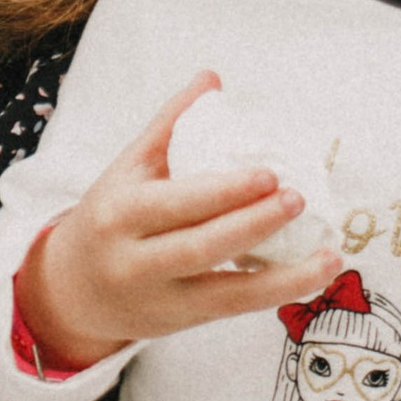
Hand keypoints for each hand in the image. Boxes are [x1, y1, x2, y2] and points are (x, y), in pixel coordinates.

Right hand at [16, 71, 333, 372]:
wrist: (72, 291)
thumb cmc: (108, 218)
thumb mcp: (126, 170)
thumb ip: (169, 126)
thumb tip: (212, 78)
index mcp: (120, 212)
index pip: (176, 202)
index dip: (223, 191)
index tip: (269, 173)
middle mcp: (134, 261)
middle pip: (198, 246)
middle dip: (251, 225)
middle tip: (297, 198)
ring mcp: (159, 298)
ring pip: (225, 292)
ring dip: (282, 275)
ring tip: (328, 253)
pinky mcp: (181, 322)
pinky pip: (234, 309)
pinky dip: (277, 293)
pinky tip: (314, 275)